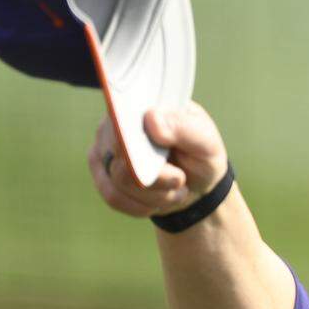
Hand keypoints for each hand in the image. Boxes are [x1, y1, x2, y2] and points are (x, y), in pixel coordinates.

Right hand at [88, 102, 228, 217]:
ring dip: (155, 193)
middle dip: (157, 177)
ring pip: (119, 179)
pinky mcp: (103, 175)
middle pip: (121, 152)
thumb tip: (151, 120)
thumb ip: (183, 128)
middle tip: (180, 179)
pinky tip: (159, 199)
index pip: (123, 111)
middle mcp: (115, 122)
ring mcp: (104, 148)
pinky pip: (113, 196)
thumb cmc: (201, 154)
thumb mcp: (205, 140)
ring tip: (176, 187)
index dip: (133, 134)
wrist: (197, 186)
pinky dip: (141, 204)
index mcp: (142, 103)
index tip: (156, 147)